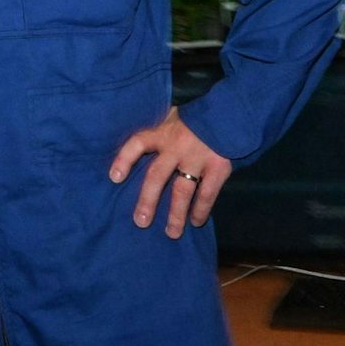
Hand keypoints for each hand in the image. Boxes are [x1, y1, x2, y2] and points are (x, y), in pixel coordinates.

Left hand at [109, 107, 230, 238]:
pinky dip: (201, 209)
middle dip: (147, 200)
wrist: (230, 112)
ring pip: (182, 190)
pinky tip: (196, 222)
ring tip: (172, 233)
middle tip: (141, 222)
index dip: (124, 160)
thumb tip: (139, 147)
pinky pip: (207, 193)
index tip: (115, 178)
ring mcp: (197, 158)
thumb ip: (159, 131)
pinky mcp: (217, 167)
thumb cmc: (194, 119)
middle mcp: (176, 147)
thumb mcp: (172, 117)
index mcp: (163, 133)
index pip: (137, 143)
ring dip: (176, 214)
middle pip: (156, 175)